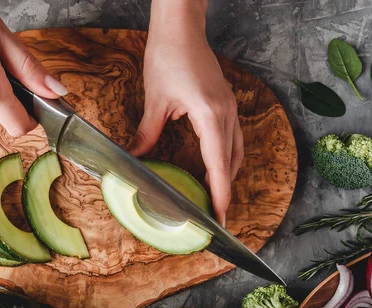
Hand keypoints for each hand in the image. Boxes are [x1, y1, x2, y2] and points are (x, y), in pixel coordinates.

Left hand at [130, 0, 242, 225]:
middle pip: (232, 163)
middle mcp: (226, 114)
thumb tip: (135, 158)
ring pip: (236, 152)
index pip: (219, 165)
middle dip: (224, 191)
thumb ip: (147, 134)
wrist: (181, 26)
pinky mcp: (226, 104)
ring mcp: (229, 108)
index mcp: (210, 116)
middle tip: (214, 216)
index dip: (220, 194)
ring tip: (214, 198)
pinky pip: (232, 139)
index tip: (220, 217)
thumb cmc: (169, 55)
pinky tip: (213, 169)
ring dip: (227, 176)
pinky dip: (225, 159)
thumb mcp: (155, 100)